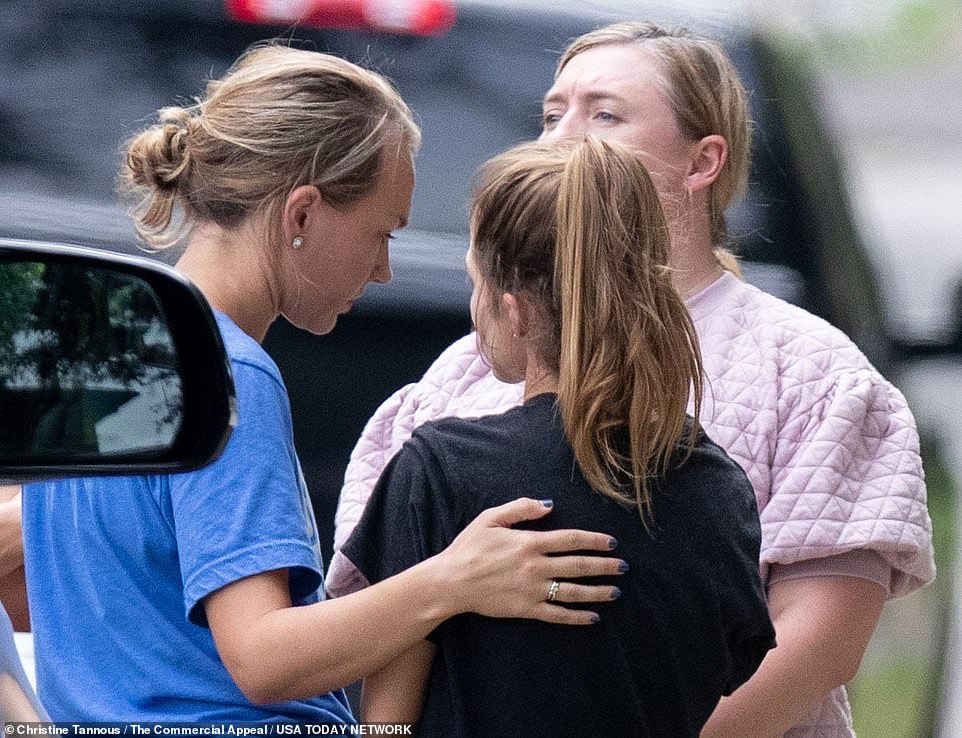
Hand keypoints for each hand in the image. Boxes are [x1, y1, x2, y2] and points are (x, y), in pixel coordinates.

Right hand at [438, 498, 623, 624]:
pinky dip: (577, 617)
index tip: (611, 543)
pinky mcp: (526, 609)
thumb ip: (521, 508)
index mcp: (529, 542)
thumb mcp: (490, 518)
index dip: (595, 541)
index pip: (571, 540)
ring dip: (598, 592)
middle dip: (604, 566)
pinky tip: (593, 617)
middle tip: (623, 567)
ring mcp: (532, 589)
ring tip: (616, 591)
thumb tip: (549, 505)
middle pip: (578, 566)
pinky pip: (557, 614)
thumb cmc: (469, 547)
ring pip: (573, 591)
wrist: (451, 582)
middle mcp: (535, 566)